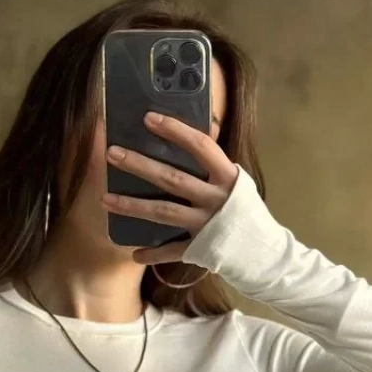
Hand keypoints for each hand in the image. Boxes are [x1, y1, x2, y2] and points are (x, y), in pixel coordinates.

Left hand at [102, 111, 239, 265]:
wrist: (266, 252)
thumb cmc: (246, 211)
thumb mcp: (237, 182)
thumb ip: (216, 163)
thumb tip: (205, 125)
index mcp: (227, 177)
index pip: (201, 146)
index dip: (175, 131)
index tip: (149, 118)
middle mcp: (216, 199)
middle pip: (172, 178)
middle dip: (140, 165)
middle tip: (112, 153)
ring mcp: (207, 225)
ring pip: (163, 213)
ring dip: (132, 206)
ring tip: (105, 199)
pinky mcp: (202, 249)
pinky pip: (172, 251)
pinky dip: (153, 253)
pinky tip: (134, 253)